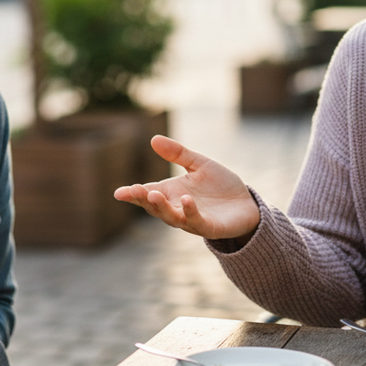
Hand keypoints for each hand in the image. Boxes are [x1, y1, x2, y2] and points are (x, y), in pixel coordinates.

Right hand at [113, 135, 260, 242]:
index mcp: (171, 193)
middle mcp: (177, 208)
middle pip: (155, 207)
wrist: (246, 204)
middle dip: (143, 200)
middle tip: (134, 190)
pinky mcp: (209, 227)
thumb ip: (177, 153)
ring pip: (171, 217)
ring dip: (161, 207)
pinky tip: (186, 200)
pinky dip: (189, 212)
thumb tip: (153, 139)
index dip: (133, 194)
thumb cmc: (220, 186)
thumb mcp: (199, 164)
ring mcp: (191, 220)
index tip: (119, 193)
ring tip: (153, 194)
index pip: (147, 194)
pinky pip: (196, 221)